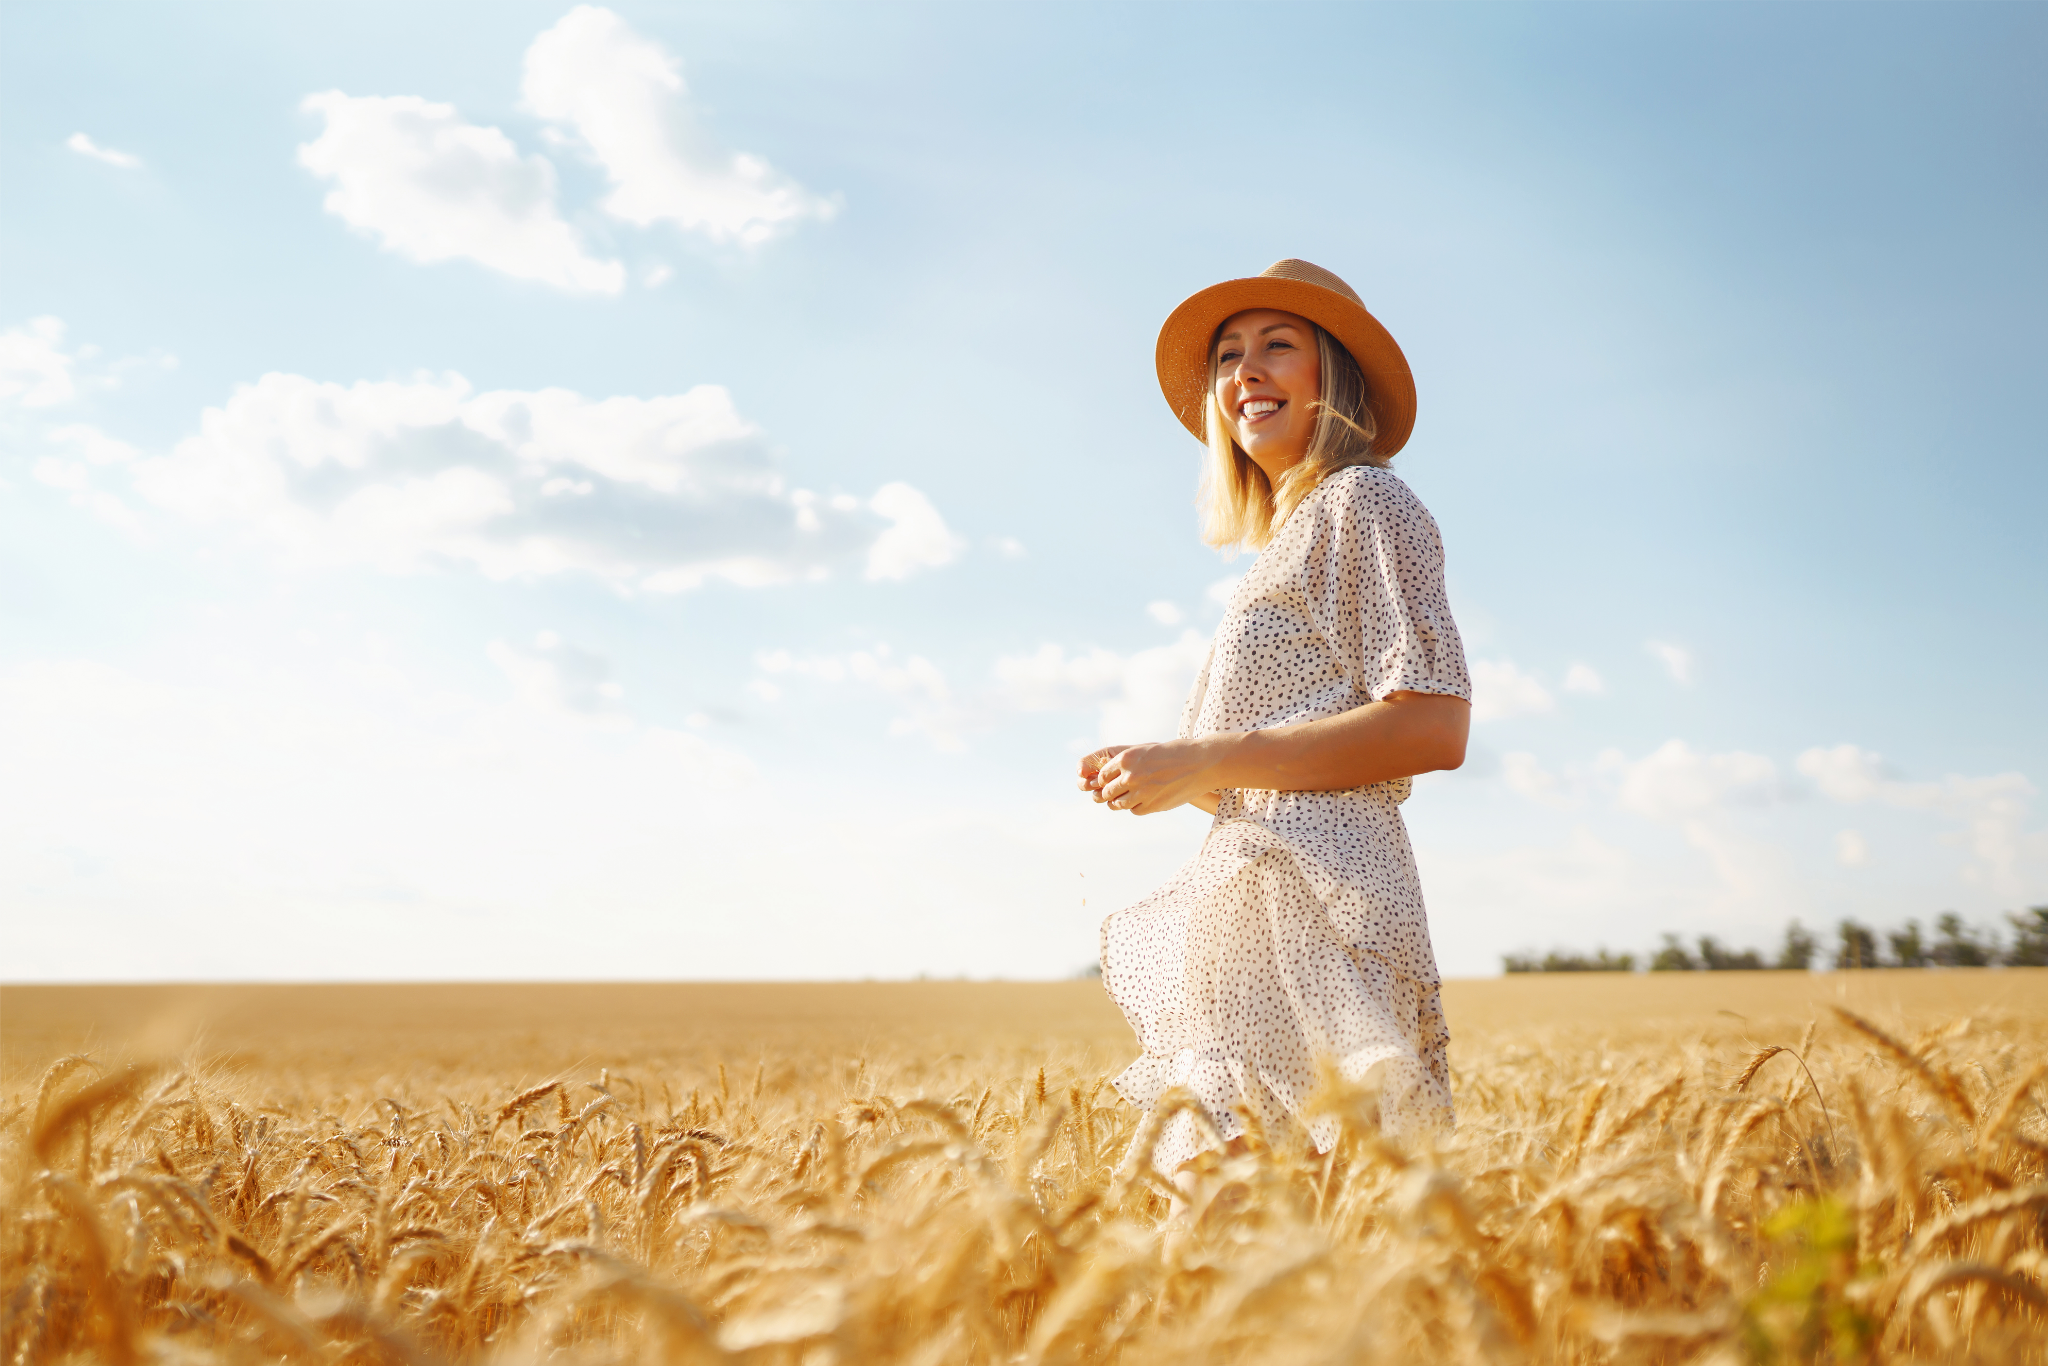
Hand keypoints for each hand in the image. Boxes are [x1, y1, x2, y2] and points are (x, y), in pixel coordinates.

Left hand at [1077, 738, 1221, 814]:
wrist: (1201, 763)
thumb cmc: (1174, 753)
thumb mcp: (1146, 750)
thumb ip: (1127, 763)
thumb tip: (1110, 774)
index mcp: (1126, 758)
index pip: (1102, 776)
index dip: (1105, 780)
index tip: (1111, 781)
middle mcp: (1131, 776)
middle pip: (1107, 792)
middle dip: (1110, 792)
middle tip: (1116, 792)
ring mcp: (1142, 793)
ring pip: (1119, 804)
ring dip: (1121, 802)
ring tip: (1130, 797)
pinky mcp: (1153, 806)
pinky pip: (1135, 811)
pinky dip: (1136, 807)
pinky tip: (1145, 799)